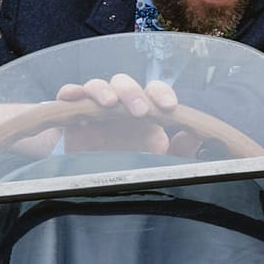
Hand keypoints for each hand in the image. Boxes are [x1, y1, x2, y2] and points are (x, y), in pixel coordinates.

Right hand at [56, 75, 197, 154]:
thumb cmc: (129, 165)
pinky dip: (71, 92)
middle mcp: (119, 105)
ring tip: (110, 105)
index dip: (162, 94)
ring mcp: (94, 108)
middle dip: (133, 92)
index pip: (154, 92)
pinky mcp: (71, 114)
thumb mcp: (157, 162)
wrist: (92, 179)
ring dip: (104, 90)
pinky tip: (75, 97)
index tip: (169, 107)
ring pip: (98, 85)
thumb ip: (178, 151)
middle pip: (125, 84)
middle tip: (139, 111)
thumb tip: (195, 136)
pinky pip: (69, 95)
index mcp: (143, 112)